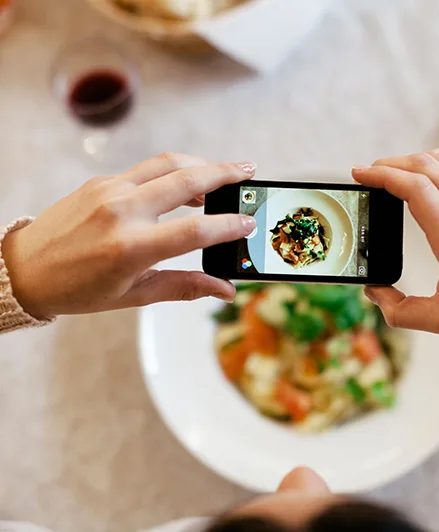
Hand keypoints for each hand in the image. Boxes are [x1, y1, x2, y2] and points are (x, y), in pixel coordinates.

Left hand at [2, 153, 256, 317]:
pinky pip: (146, 168)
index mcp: (131, 248)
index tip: (250, 223)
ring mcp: (110, 191)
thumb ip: (185, 287)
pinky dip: (173, 170)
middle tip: (250, 171)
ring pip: (168, 163)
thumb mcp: (134, 295)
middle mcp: (122, 212)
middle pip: (187, 180)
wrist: (24, 268)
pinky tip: (186, 183)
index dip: (229, 226)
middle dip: (225, 173)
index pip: (195, 230)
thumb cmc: (78, 289)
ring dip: (202, 164)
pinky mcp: (101, 181)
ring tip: (224, 173)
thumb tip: (225, 290)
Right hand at [353, 150, 438, 345]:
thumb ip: (399, 311)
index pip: (414, 187)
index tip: (358, 175)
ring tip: (388, 175)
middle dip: (388, 165)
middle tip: (365, 175)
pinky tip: (418, 182)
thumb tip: (373, 292)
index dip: (381, 175)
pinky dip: (430, 167)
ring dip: (409, 161)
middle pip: (423, 165)